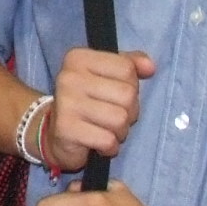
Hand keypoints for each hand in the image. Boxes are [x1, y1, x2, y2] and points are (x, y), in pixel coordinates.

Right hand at [41, 47, 157, 172]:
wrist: (55, 134)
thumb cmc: (88, 102)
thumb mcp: (106, 76)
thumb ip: (130, 65)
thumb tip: (150, 67)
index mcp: (78, 58)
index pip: (126, 68)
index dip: (130, 86)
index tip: (114, 95)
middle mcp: (69, 77)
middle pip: (127, 94)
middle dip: (128, 112)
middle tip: (112, 117)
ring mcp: (66, 103)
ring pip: (120, 119)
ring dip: (120, 131)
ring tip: (106, 130)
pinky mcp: (66, 129)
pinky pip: (108, 140)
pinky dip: (110, 147)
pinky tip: (99, 144)